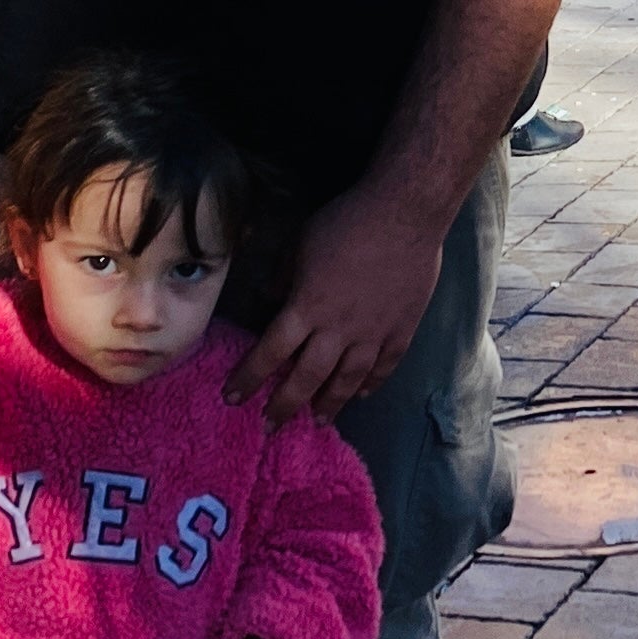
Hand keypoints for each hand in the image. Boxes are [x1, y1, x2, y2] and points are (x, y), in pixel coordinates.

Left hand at [230, 182, 447, 423]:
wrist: (404, 213)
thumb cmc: (347, 222)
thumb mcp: (301, 244)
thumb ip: (284, 277)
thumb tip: (270, 298)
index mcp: (307, 307)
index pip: (271, 352)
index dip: (249, 377)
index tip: (233, 396)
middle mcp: (338, 329)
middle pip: (307, 377)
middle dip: (285, 404)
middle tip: (271, 425)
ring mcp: (373, 333)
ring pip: (348, 380)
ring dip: (330, 404)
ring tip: (319, 421)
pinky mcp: (402, 329)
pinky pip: (385, 366)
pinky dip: (372, 384)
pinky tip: (363, 395)